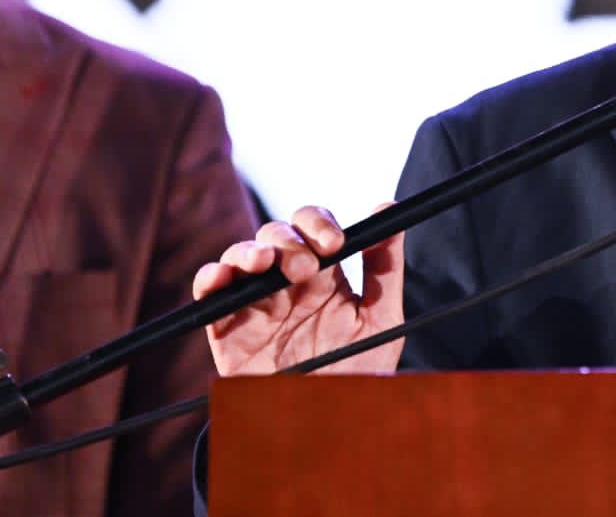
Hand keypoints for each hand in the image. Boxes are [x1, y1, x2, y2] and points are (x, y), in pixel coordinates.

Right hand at [192, 205, 403, 375]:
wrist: (325, 427)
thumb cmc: (356, 372)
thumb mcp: (380, 318)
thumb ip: (384, 267)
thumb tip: (387, 208)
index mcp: (324, 276)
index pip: (313, 230)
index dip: (319, 224)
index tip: (335, 244)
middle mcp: (287, 284)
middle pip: (276, 236)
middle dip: (289, 242)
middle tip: (305, 269)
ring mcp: (256, 304)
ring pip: (241, 257)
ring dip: (249, 251)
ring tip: (264, 264)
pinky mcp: (227, 330)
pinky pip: (209, 295)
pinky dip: (210, 279)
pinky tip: (221, 277)